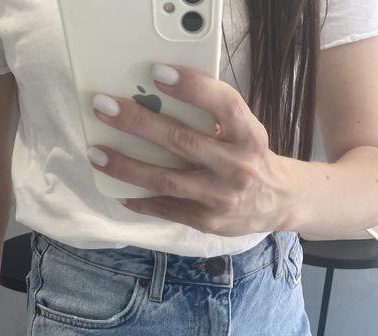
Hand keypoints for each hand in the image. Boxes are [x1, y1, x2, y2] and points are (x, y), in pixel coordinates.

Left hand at [88, 63, 289, 236]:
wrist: (279, 202)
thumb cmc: (251, 156)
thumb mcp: (244, 131)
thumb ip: (212, 117)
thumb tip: (155, 100)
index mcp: (248, 135)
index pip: (223, 105)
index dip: (191, 87)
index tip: (156, 72)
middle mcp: (237, 166)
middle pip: (181, 141)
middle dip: (138, 122)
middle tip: (104, 108)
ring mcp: (221, 197)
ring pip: (166, 180)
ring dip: (126, 167)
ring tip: (97, 154)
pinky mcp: (208, 221)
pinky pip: (167, 209)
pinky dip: (141, 200)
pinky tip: (120, 191)